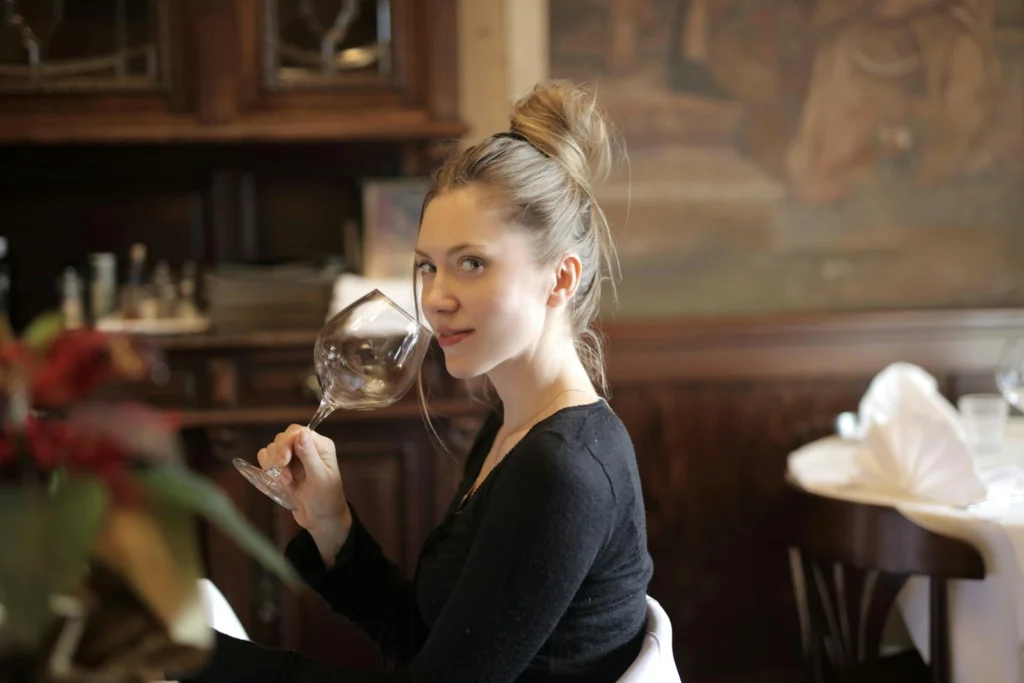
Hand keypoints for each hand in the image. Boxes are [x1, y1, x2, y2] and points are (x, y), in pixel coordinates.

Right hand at [258, 425, 351, 560]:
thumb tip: (301, 433)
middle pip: (283, 438)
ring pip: (273, 448)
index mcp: (320, 446)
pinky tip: (282, 482)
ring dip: (275, 464)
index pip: (297, 432)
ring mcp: (295, 458)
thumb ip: (309, 456)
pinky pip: (268, 459)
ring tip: (288, 481)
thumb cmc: (325, 500)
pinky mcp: (284, 469)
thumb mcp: (319, 478)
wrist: (320, 520)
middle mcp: (307, 448)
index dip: (286, 443)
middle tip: (284, 473)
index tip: (284, 461)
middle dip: (279, 455)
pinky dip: (269, 470)